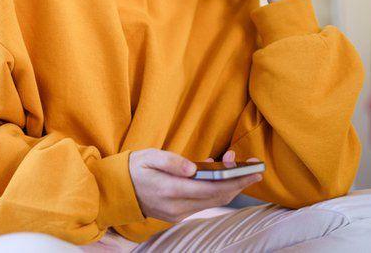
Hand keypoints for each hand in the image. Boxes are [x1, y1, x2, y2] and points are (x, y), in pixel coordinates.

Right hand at [128, 148, 262, 222]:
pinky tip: (219, 176)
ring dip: (229, 186)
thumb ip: (172, 162)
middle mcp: (176, 206)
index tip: (252, 171)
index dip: (235, 180)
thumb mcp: (149, 156)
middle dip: (238, 182)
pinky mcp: (177, 214)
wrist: (116, 190)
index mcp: (169, 190)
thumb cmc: (133, 168)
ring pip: (212, 202)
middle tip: (254, 167)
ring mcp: (177, 213)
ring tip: (239, 168)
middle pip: (216, 197)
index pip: (211, 188)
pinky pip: (203, 203)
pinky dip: (215, 191)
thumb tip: (194, 167)